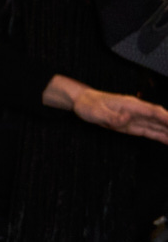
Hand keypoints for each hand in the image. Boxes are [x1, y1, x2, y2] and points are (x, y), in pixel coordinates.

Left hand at [45, 75, 167, 143]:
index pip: (153, 112)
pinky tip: (167, 139)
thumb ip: (112, 116)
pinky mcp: (131, 125)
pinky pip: (149, 131)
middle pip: (160, 119)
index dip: (166, 118)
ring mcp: (135, 118)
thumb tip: (126, 119)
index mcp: (131, 105)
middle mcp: (137, 111)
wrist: (82, 102)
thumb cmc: (89, 105)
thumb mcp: (97, 111)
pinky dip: (160, 135)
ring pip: (157, 126)